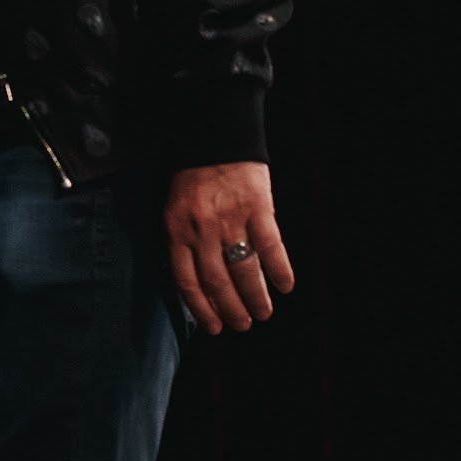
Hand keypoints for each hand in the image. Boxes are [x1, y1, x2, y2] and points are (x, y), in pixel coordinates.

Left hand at [163, 161, 295, 334]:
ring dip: (255, 296)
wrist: (214, 132)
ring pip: (243, 269)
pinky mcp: (257, 206)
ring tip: (264, 313)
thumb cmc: (194, 175)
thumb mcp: (175, 208)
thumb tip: (196, 284)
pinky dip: (279, 269)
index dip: (202, 309)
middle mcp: (200, 229)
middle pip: (216, 281)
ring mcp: (230, 218)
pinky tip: (285, 285)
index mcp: (176, 230)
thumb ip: (183, 241)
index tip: (215, 328)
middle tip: (244, 324)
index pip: (187, 281)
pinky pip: (270, 246)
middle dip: (231, 309)